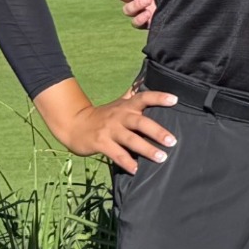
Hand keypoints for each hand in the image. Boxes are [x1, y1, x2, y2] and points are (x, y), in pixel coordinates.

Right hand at [52, 85, 178, 174]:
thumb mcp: (118, 103)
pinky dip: (127, 162)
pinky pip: (116, 154)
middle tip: (172, 141)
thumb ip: (133, 95)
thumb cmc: (104, 115)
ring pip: (130, 140)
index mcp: (126, 106)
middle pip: (140, 122)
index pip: (144, 97)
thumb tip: (147, 78)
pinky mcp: (100, 143)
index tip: (175, 100)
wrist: (74, 124)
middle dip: (157, 131)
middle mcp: (119, 116)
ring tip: (161, 157)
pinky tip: (136, 169)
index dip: (159, 97)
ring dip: (146, 149)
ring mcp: (109, 130)